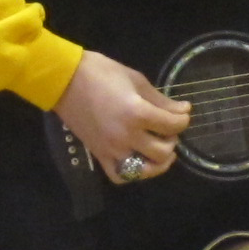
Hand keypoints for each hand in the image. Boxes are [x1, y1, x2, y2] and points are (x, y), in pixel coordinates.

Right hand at [54, 50, 190, 182]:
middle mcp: (126, 137)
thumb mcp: (137, 80)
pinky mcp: (99, 155)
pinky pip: (120, 176)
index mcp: (137, 114)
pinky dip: (133, 173)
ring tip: (159, 149)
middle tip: (167, 128)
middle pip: (163, 152)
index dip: (183, 119)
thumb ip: (161, 100)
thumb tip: (184, 110)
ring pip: (145, 171)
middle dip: (172, 140)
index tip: (182, 113)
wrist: (64, 80)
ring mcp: (111, 150)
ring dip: (158, 162)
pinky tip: (139, 160)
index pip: (173, 126)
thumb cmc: (101, 73)